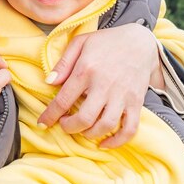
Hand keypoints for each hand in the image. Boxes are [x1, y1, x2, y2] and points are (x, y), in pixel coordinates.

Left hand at [37, 23, 161, 148]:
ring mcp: (122, 95)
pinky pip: (129, 129)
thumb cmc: (106, 42)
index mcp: (86, 70)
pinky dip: (117, 141)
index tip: (43, 123)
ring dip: (90, 134)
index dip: (50, 115)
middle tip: (65, 125)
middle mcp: (104, 85)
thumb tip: (49, 82)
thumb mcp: (80, 42)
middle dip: (70, 128)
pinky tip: (105, 143)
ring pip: (105, 126)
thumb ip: (63, 63)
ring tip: (83, 130)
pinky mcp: (137, 102)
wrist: (140, 41)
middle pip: (84, 118)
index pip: (63, 100)